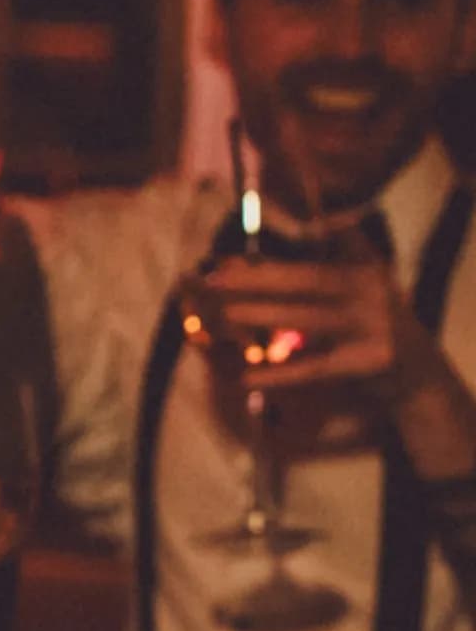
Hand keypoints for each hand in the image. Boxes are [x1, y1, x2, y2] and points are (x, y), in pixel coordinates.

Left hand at [186, 246, 475, 481]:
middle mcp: (372, 289)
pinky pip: (316, 368)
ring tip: (224, 313)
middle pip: (305, 281)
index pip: (310, 253)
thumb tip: (243, 265)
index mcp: (364, 266)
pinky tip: (247, 376)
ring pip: (308, 319)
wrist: (418, 373)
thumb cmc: (369, 326)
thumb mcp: (352, 291)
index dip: (269, 254)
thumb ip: (310, 273)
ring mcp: (374, 325)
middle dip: (254, 280)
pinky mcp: (371, 361)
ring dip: (263, 316)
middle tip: (212, 279)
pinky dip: (281, 374)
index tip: (225, 257)